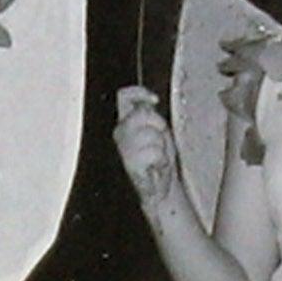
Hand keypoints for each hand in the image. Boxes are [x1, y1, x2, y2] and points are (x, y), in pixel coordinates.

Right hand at [111, 85, 182, 213]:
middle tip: (159, 142)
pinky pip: (154, 152)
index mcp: (125, 122)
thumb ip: (149, 114)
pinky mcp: (131, 163)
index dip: (139, 93)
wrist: (160, 187)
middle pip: (142, 114)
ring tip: (157, 156)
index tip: (154, 100)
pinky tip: (155, 166)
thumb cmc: (158, 159)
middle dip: (158, 125)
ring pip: (151, 133)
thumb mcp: (156, 129)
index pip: (124, 96)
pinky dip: (161, 159)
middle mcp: (120, 133)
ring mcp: (124, 148)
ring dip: (161, 146)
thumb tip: (148, 101)